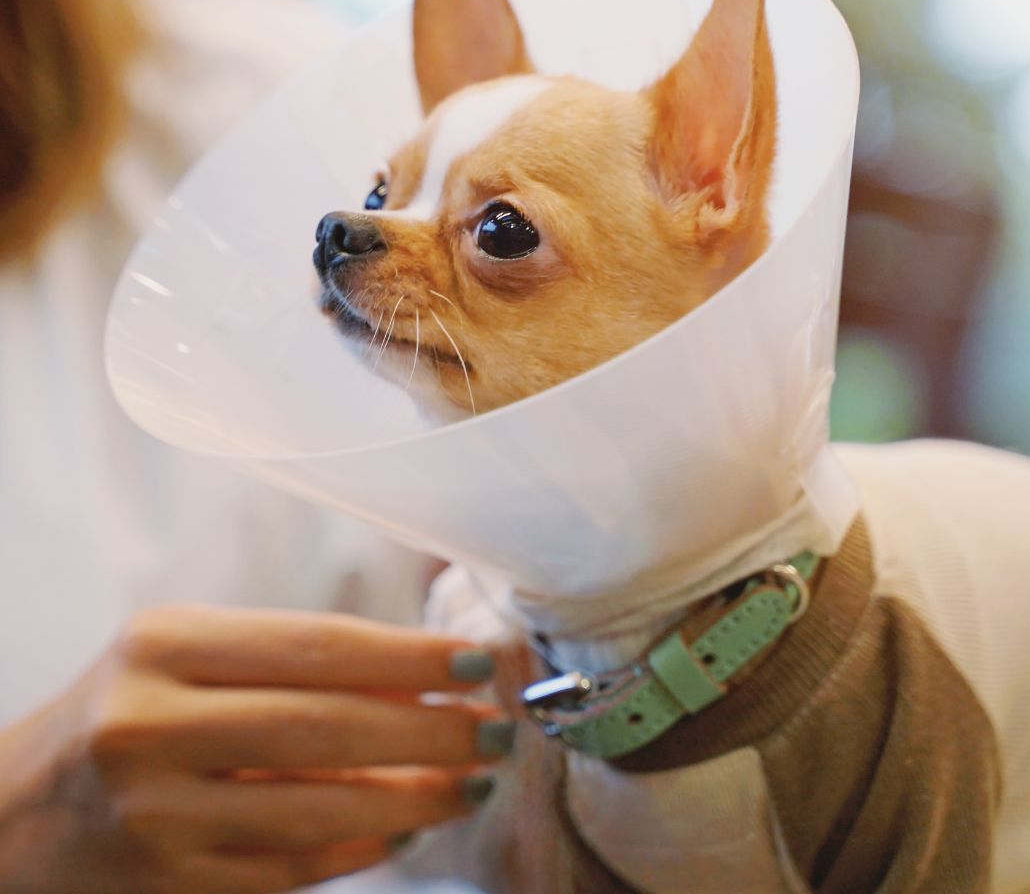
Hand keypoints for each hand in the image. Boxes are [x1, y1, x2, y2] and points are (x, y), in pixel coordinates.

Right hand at [0, 605, 511, 892]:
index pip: (317, 644)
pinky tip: (411, 826)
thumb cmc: (127, 708)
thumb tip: (423, 671)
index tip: (477, 662)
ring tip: (474, 781)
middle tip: (497, 729)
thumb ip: (293, 660)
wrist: (12, 814)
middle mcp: (151, 724)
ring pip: (320, 808)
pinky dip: (366, 848)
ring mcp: (156, 815)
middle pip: (328, 725)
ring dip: (415, 796)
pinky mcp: (169, 885)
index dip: (410, 654)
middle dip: (431, 729)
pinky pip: (293, 868)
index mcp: (164, 644)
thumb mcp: (190, 655)